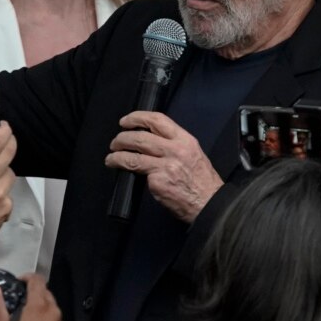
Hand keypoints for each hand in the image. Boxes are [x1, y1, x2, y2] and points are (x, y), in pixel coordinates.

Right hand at [0, 121, 15, 265]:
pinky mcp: (7, 206)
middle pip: (10, 153)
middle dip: (10, 143)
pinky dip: (2, 192)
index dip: (4, 131)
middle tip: (6, 140)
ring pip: (10, 173)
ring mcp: (0, 193)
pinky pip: (9, 192)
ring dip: (4, 170)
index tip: (4, 126)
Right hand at [0, 273, 61, 320]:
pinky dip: (44, 314)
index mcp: (40, 304)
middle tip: (17, 299)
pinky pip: (53, 316)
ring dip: (39, 303)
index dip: (26, 277)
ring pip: (50, 303)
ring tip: (23, 313)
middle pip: (45, 291)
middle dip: (32, 291)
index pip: (37, 279)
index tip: (16, 283)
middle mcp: (53, 309)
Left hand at [105, 111, 222, 222]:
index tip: (126, 121)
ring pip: (133, 154)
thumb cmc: (202, 181)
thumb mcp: (193, 154)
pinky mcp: (157, 181)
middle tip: (116, 142)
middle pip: (141, 136)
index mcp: (185, 140)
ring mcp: (165, 165)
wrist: (209, 203)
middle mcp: (175, 150)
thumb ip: (174, 145)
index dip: (137, 117)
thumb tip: (150, 141)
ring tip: (111, 156)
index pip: (158, 120)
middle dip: (122, 137)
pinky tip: (118, 168)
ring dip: (117, 153)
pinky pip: (136, 171)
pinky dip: (122, 167)